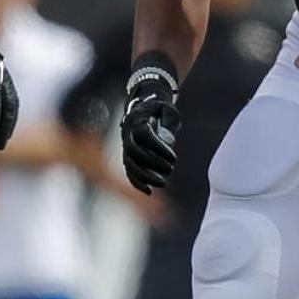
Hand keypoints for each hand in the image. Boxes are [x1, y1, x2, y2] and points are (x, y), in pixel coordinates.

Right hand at [121, 68, 180, 194]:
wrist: (142, 107)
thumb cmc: (159, 108)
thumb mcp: (167, 109)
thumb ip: (169, 119)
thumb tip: (169, 138)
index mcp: (136, 120)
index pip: (144, 136)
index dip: (159, 148)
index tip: (174, 158)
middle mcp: (127, 133)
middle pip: (135, 152)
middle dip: (152, 163)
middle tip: (170, 169)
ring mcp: (125, 145)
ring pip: (129, 164)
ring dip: (145, 176)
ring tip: (163, 183)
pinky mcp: (127, 155)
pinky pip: (128, 170)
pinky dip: (136, 182)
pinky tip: (148, 191)